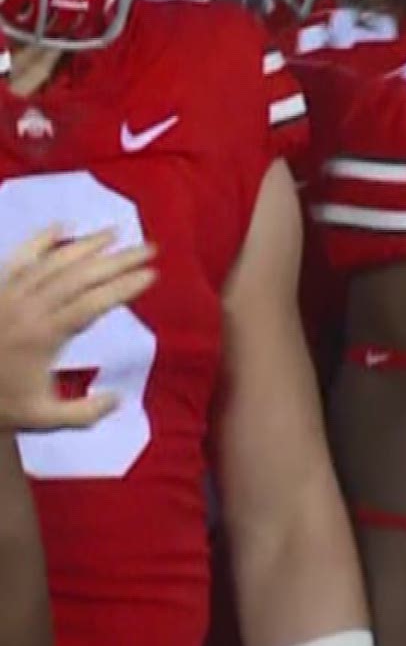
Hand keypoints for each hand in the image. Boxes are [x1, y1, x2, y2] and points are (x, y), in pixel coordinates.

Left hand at [0, 226, 154, 430]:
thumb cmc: (1, 404)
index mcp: (44, 336)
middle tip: (148, 248)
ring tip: (115, 232)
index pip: (92, 304)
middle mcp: (27, 308)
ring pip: (52, 261)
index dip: (123, 288)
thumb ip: (85, 412)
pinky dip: (39, 239)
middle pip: (78, 275)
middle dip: (116, 259)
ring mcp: (9, 295)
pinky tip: (61, 226)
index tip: (151, 274)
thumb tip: (118, 398)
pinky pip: (19, 258)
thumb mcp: (44, 419)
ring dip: (86, 245)